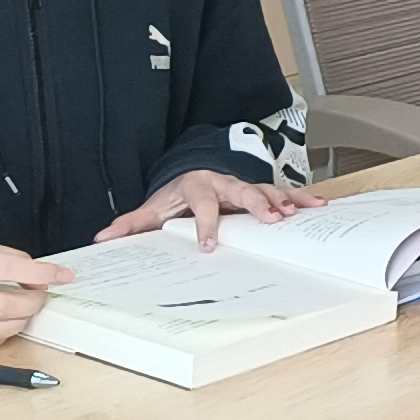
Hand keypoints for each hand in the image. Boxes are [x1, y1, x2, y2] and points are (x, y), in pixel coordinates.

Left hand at [96, 168, 313, 250]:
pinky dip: (299, 198)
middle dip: (257, 204)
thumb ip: (129, 225)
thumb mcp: (151, 209)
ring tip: (298, 213)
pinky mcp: (258, 192)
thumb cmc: (174, 195)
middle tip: (271, 219)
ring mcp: (243, 185)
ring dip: (283, 200)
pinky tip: (317, 206)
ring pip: (266, 189)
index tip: (209, 245)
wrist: (191, 174)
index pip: (202, 204)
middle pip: (242, 190)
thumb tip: (102, 239)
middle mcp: (223, 182)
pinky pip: (281, 193)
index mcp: (196, 186)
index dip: (206, 224)